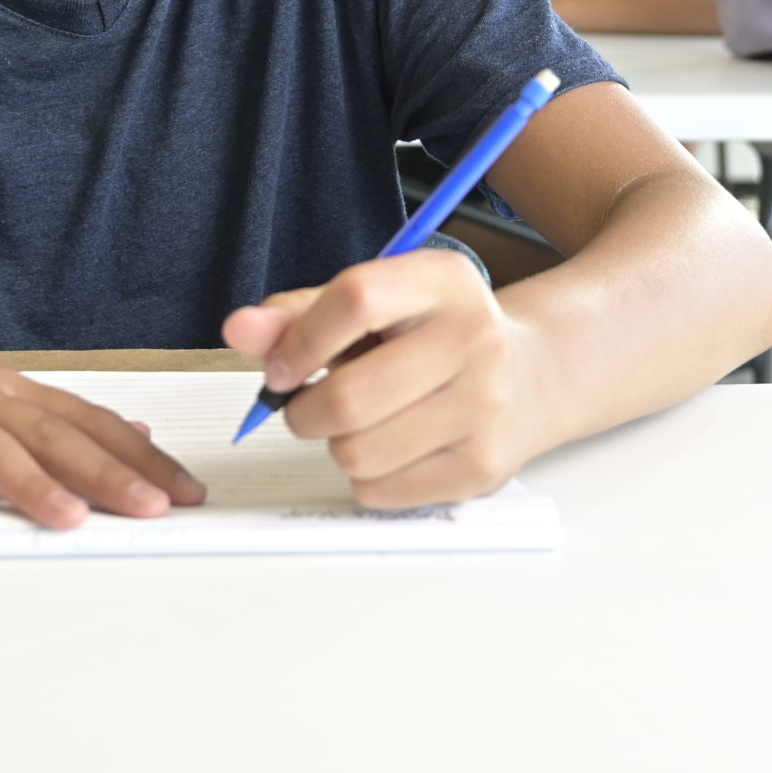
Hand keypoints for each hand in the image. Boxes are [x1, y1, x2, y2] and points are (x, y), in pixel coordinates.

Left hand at [223, 248, 545, 508]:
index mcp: (443, 281)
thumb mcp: (375, 304)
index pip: (355, 300)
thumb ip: (301, 314)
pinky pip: (381, 491)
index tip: (279, 369)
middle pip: (349, 396)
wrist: (530, 375)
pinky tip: (391, 449)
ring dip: (337, 445)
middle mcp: (475, 339)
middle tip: (309, 406)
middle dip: (305, 411)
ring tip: (359, 425)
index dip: (298, 342)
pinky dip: (367, 478)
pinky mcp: (482, 467)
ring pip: (358, 453)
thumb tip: (240, 329)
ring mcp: (485, 407)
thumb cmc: (432, 336)